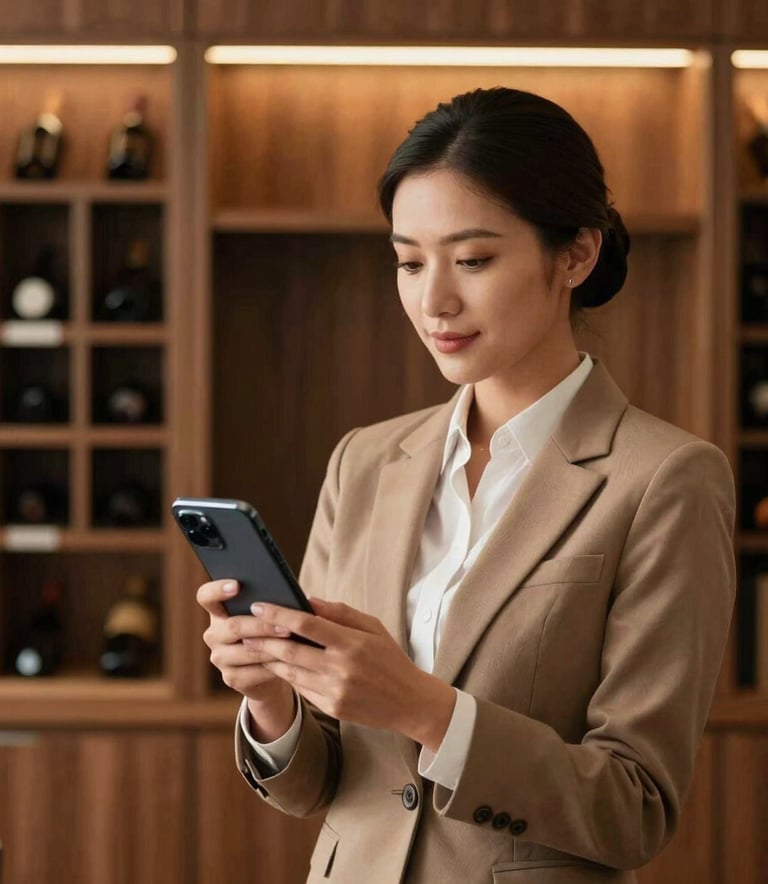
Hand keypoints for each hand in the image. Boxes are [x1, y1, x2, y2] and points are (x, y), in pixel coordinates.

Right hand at [196, 579, 295, 739]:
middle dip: (262, 625)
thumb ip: (269, 604)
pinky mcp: (230, 678)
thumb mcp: (268, 616)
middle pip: (233, 626)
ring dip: (271, 647)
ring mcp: (219, 657)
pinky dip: (272, 666)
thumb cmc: (272, 634)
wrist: (272, 671)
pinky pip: (252, 672)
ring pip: (245, 650)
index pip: (205, 596)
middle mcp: (213, 634)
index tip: (237, 585)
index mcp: (219, 612)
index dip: (217, 589)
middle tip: (287, 626)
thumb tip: (288, 595)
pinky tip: (287, 662)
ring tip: (293, 643)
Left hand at [245, 598, 456, 751]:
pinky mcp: (330, 707)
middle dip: (262, 637)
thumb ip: (340, 613)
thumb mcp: (373, 627)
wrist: (409, 702)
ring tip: (251, 643)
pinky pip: (300, 688)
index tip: (259, 605)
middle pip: (290, 650)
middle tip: (243, 627)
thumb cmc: (390, 658)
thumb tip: (308, 600)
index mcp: (352, 644)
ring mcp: (334, 691)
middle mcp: (340, 668)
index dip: (279, 614)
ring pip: (289, 671)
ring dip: (267, 656)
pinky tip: (274, 663)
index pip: (307, 625)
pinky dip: (285, 674)